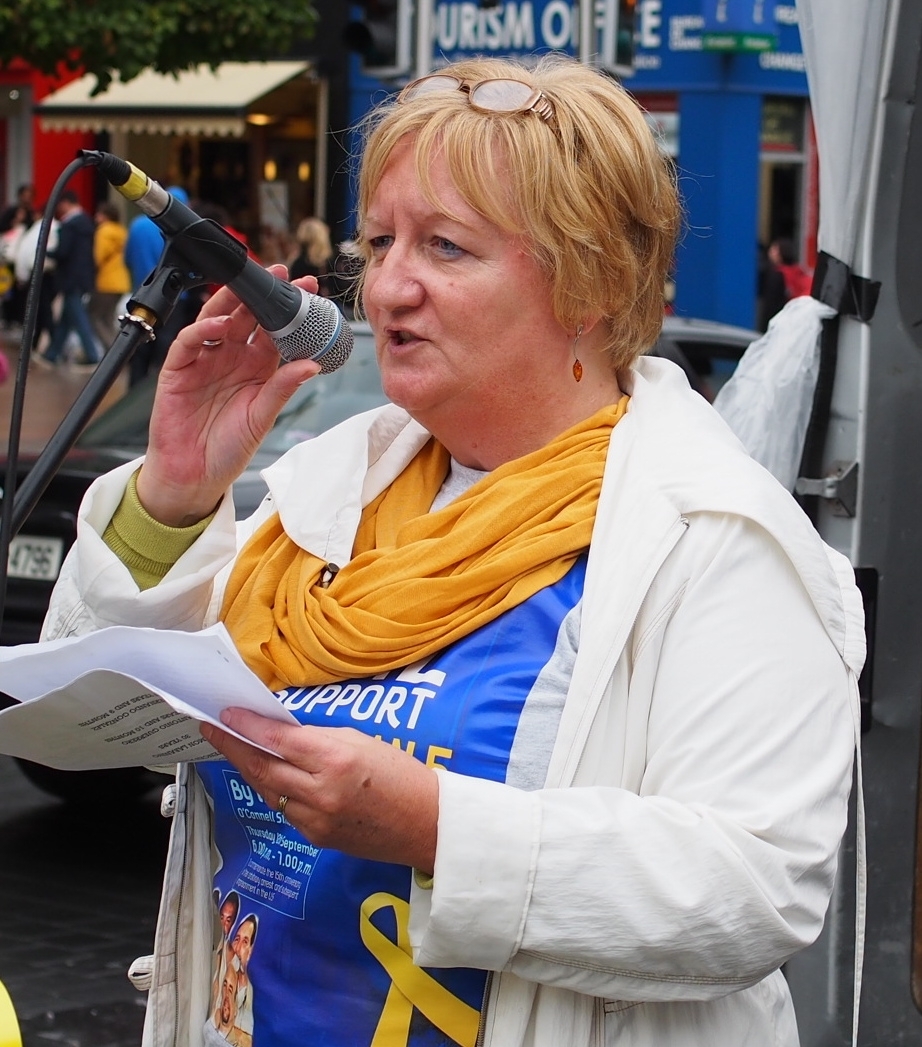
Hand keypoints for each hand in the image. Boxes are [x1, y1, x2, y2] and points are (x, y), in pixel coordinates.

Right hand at [135, 267, 321, 525]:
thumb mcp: (263, 416)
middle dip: (264, 295)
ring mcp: (205, 360)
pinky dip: (204, 329)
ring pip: (218, 320)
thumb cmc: (228, 447)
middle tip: (284, 276)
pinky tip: (221, 325)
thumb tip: (313, 364)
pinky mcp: (178, 368)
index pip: (275, 331)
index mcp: (256, 367)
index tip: (311, 291)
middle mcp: (231, 358)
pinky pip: (190, 341)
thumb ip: (283, 387)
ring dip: (233, 301)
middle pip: (247, 317)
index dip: (291, 311)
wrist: (194, 475)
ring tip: (253, 287)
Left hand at [200, 709, 439, 873]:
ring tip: (237, 748)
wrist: (427, 824)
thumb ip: (319, 738)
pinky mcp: (316, 838)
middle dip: (232, 747)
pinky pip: (286, 810)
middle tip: (212, 729)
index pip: (277, 740)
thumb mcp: (361, 742)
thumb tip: (281, 734)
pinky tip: (273, 776)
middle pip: (261, 768)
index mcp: (336, 760)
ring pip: (269, 791)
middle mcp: (320, 792)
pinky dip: (276, 790)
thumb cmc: (402, 775)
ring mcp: (315, 820)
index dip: (246, 726)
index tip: (225, 713)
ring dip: (251, 769)